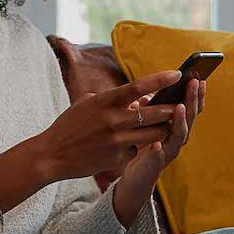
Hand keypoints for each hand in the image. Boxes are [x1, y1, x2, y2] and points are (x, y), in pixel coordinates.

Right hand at [36, 70, 181, 182]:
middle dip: (170, 109)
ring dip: (163, 129)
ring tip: (169, 124)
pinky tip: (134, 145)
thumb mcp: (87, 104)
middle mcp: (113, 120)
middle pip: (153, 112)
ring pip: (152, 133)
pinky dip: (139, 146)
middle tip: (181, 104)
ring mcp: (116, 141)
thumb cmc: (69, 126)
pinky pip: (137, 150)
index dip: (160, 79)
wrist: (51, 155)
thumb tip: (136, 100)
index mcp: (105, 101)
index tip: (177, 73)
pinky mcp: (117, 159)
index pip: (138, 86)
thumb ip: (111, 99)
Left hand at [113, 78, 205, 226]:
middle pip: (189, 118)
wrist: (137, 178)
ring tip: (180, 107)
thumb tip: (145, 96)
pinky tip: (155, 144)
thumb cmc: (144, 146)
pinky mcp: (155, 166)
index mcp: (177, 126)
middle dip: (193, 100)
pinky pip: (157, 158)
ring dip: (181, 121)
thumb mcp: (148, 124)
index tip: (200, 77)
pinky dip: (157, 151)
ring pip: (179, 136)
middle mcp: (177, 139)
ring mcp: (168, 152)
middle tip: (195, 83)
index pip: (191, 108)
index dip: (196, 94)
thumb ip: (150, 111)